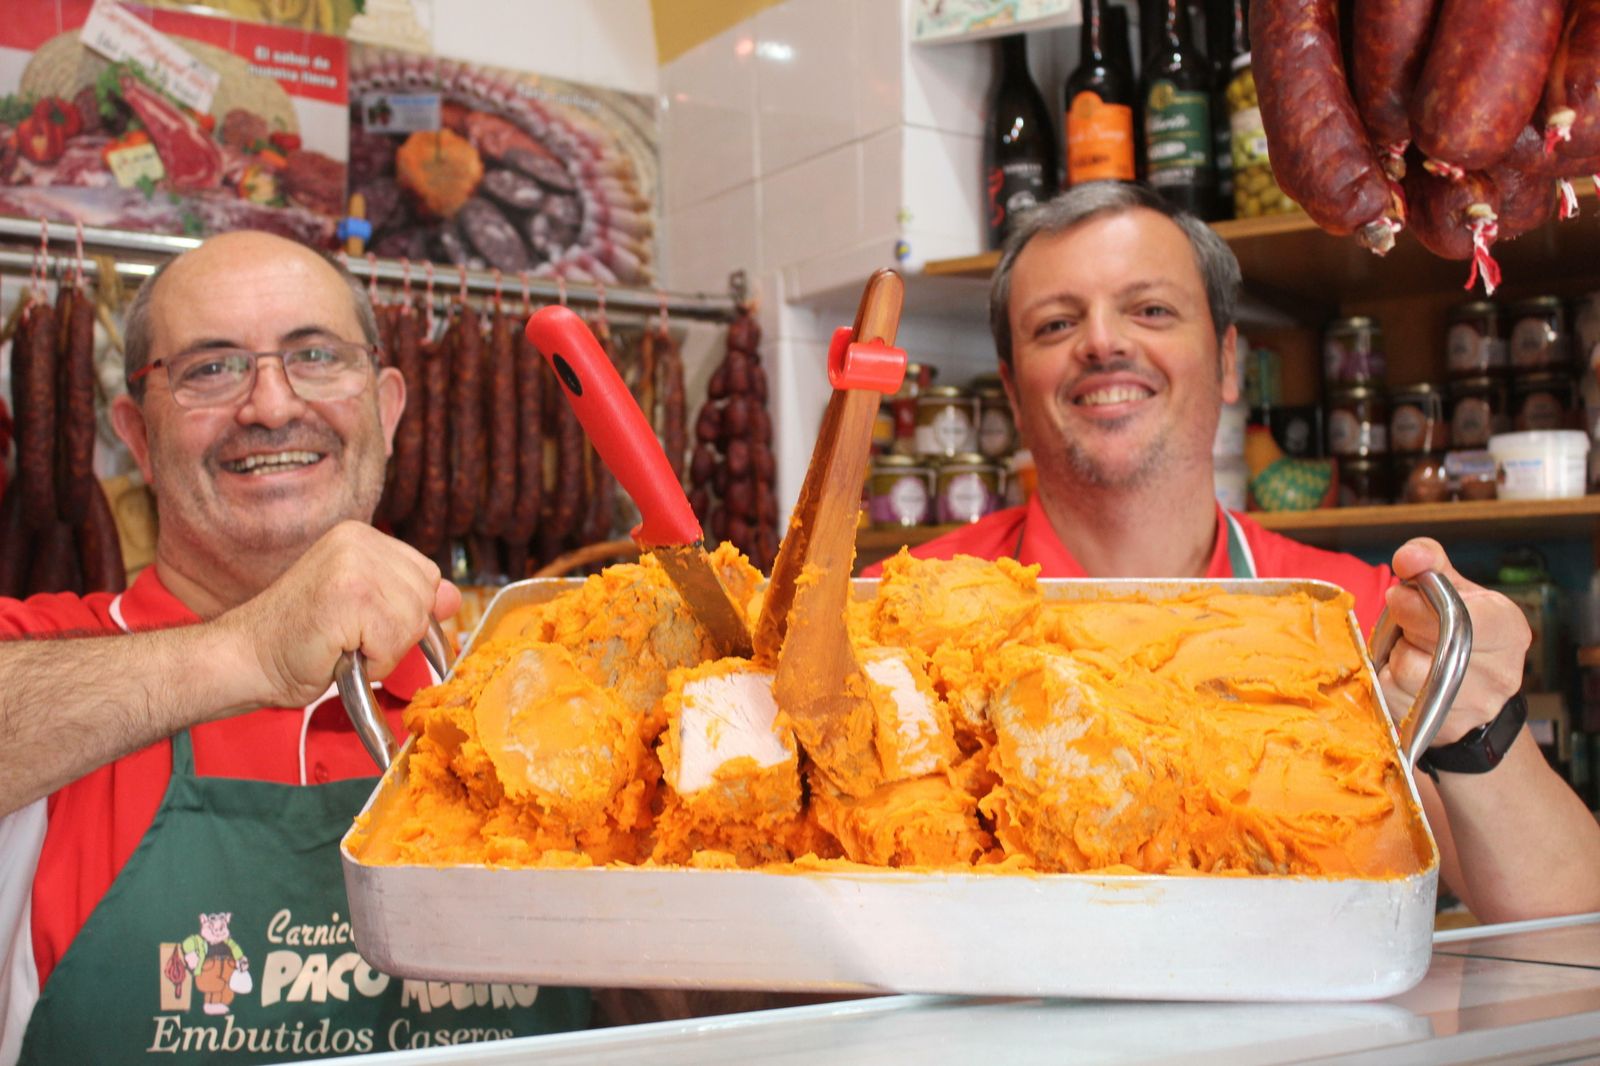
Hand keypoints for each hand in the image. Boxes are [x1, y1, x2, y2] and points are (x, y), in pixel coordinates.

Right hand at [211, 521, 459, 711]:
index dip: (407, 612)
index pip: (427, 576)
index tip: (368, 625)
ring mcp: (354, 565)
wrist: (245, 658)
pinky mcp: (350, 595)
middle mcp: (360, 541)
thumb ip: (407, 599)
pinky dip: (374, 662)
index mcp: (363, 537)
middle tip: (352, 638)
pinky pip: (395, 641)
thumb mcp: (364, 612)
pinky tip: (339, 653)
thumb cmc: (298, 640)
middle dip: (398, 632)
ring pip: (413, 621)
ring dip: (385, 650)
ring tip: (344, 645)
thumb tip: (454, 596)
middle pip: (426, 597)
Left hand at [1382, 538, 1528, 745]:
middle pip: (1429, 647)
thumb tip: (1410, 558)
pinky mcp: (1441, 728)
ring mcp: (1474, 707)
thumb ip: (1428, 561)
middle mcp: (1501, 674)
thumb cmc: (1460, 628)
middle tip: (1405, 625)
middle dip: (1405, 630)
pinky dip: (1386, 682)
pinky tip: (1400, 675)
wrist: (1470, 691)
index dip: (1419, 608)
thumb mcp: (1452, 587)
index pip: (1461, 618)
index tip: (1400, 597)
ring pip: (1408, 674)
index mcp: (1508, 629)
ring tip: (1408, 649)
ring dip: (1394, 656)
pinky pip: (1392, 700)